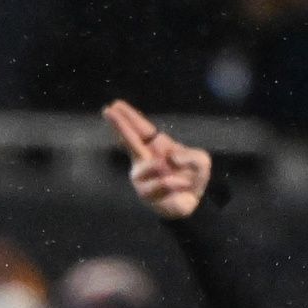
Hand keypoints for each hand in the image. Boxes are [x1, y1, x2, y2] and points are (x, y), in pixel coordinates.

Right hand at [102, 100, 211, 219]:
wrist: (193, 203)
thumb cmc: (192, 178)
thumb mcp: (200, 161)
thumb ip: (190, 156)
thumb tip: (169, 159)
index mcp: (156, 148)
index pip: (141, 130)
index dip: (129, 118)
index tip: (115, 105)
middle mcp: (144, 161)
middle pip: (129, 141)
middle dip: (119, 126)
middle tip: (107, 110)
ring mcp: (142, 178)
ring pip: (147, 169)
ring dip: (163, 172)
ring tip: (183, 178)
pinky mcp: (146, 194)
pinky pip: (162, 184)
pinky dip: (176, 184)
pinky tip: (183, 185)